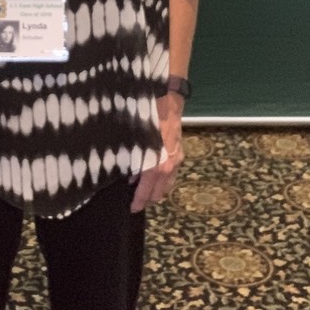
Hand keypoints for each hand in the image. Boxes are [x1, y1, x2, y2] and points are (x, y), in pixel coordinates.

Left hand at [130, 93, 184, 212]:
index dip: (138, 202)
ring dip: (158, 190)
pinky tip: (156, 175)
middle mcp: (168, 166)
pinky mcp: (180, 151)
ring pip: (169, 183)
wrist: (166, 99)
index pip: (146, 192)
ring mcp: (177, 159)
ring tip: (147, 193)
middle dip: (150, 199)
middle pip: (160, 191)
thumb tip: (130, 176)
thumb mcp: (131, 141)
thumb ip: (130, 161)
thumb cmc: (144, 118)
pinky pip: (173, 172)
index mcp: (155, 166)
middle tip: (139, 203)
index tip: (132, 209)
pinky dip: (164, 178)